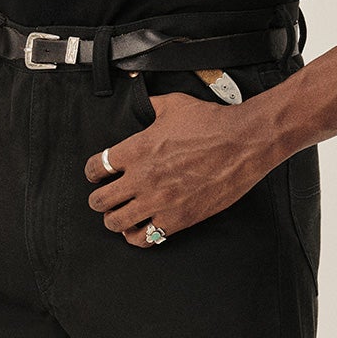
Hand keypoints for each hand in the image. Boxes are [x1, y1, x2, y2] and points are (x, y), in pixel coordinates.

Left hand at [83, 89, 270, 246]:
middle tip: (106, 198)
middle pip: (99, 201)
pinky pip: (145, 238)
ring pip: (116, 223)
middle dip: (100, 200)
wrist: (243, 143)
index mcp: (136, 149)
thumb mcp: (175, 105)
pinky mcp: (178, 219)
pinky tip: (140, 229)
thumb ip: (153, 105)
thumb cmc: (212, 123)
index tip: (97, 176)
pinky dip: (138, 236)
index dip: (92, 173)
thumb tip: (145, 99)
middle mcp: (142, 178)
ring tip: (121, 216)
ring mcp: (158, 201)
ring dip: (115, 220)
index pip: (95, 168)